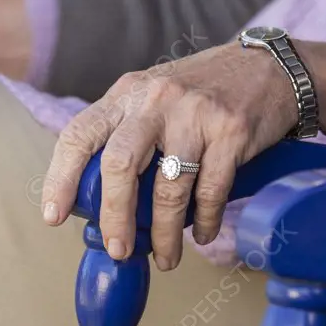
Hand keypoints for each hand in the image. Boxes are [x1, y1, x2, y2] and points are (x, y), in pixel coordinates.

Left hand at [40, 40, 325, 270]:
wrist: (270, 68)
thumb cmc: (205, 91)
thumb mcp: (155, 96)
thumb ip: (127, 133)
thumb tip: (101, 200)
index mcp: (127, 93)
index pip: (79, 134)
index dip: (60, 178)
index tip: (54, 217)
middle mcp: (156, 99)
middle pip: (119, 164)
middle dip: (115, 216)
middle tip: (119, 250)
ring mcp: (195, 114)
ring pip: (168, 187)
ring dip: (165, 233)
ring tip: (167, 257)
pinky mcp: (232, 131)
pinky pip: (211, 190)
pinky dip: (205, 221)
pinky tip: (202, 233)